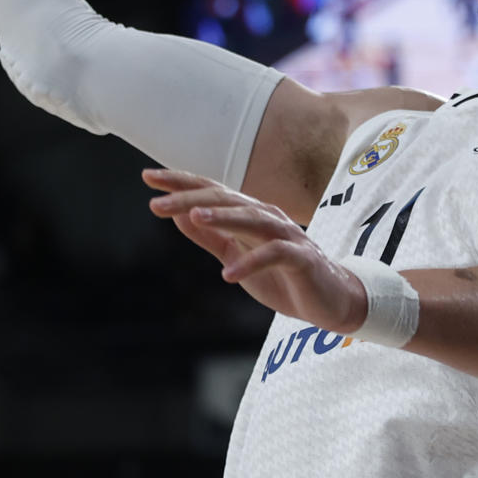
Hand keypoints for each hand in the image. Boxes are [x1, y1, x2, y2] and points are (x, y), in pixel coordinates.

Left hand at [145, 168, 366, 330]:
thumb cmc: (282, 276)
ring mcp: (288, 236)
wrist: (329, 301)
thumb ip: (210, 237)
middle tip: (156, 203)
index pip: (213, 192)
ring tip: (196, 218)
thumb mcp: (237, 255)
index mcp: (250, 214)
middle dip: (192, 199)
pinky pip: (277, 254)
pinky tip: (229, 274)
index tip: (148, 177)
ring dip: (225, 217)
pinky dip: (254, 262)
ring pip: (253, 219)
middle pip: (228, 200)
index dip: (182, 184)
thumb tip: (180, 214)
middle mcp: (268, 217)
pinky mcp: (303, 259)